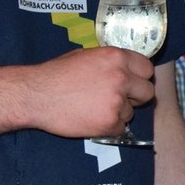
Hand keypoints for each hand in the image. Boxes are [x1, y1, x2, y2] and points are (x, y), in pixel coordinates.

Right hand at [25, 47, 156, 137]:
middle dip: (136, 97)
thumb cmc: (57, 74)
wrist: (36, 95)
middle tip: (119, 99)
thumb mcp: (86, 56)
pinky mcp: (109, 122)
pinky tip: (92, 119)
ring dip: (118, 113)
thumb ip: (110, 62)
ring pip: (131, 112)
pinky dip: (109, 127)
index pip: (147, 69)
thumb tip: (126, 69)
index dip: (140, 77)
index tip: (133, 83)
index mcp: (117, 57)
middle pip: (148, 92)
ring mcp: (117, 101)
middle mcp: (121, 77)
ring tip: (95, 108)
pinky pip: (120, 128)